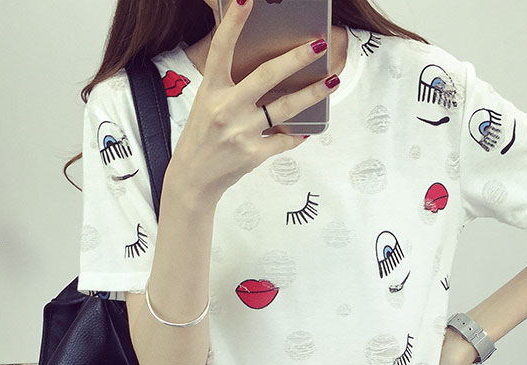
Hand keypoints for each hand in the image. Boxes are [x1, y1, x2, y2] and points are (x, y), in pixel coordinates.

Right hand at [165, 0, 338, 202]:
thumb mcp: (207, 103)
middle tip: (319, 45)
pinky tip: (307, 129)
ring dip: (313, 93)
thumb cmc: (202, 136)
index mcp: (212, 90)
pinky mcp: (253, 154)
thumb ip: (229, 84)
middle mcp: (226, 108)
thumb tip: (267, 68)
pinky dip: (297, 135)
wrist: (194, 178)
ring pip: (285, 108)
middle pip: (267, 76)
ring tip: (332, 81)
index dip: (233, 23)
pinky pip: (284, 140)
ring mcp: (241, 132)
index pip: (222, 50)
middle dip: (296, 58)